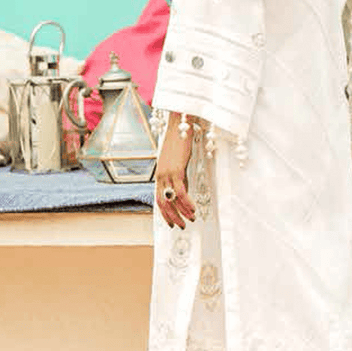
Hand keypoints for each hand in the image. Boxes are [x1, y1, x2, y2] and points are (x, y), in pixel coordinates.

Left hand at [154, 112, 196, 228]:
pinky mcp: (176, 169)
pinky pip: (180, 191)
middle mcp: (161, 176)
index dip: (165, 213)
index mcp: (160, 175)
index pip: (159, 199)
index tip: (172, 223)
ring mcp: (167, 173)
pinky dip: (186, 202)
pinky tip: (193, 208)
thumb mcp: (178, 162)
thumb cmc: (179, 141)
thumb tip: (183, 191)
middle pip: (163, 203)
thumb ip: (179, 177)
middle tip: (181, 226)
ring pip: (171, 200)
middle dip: (172, 217)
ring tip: (190, 220)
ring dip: (181, 212)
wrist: (179, 125)